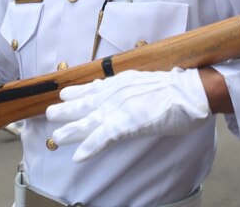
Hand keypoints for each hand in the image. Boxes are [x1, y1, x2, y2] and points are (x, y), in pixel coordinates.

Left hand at [46, 68, 210, 161]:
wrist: (191, 90)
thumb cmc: (176, 88)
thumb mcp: (147, 82)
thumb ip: (133, 88)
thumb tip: (129, 91)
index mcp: (122, 82)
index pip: (95, 88)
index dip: (78, 93)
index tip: (64, 94)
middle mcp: (116, 92)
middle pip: (85, 103)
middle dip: (66, 110)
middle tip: (49, 114)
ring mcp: (120, 107)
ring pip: (89, 121)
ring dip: (72, 130)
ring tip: (57, 138)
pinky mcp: (127, 122)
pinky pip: (104, 137)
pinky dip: (90, 146)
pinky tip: (79, 156)